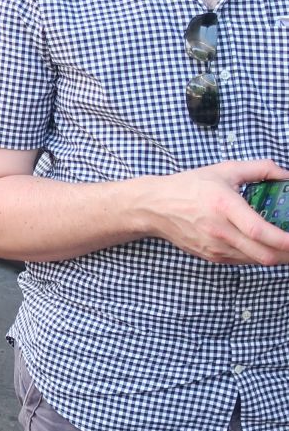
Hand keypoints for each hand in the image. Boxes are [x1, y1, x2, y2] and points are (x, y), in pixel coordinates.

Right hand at [145, 160, 288, 263]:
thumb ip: (260, 169)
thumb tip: (286, 175)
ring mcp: (215, 247)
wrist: (156, 207)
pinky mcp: (212, 257)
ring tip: (285, 246)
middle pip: (263, 254)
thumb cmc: (189, 187)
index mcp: (224, 205)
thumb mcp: (225, 170)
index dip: (284, 240)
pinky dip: (259, 256)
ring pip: (255, 261)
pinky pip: (243, 261)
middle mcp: (220, 230)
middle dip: (287, 254)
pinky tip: (265, 247)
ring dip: (276, 256)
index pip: (258, 230)